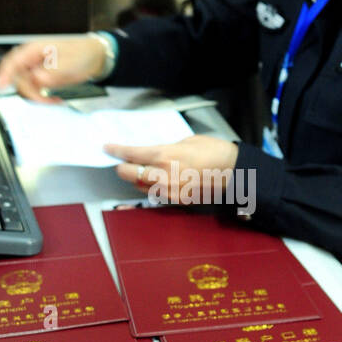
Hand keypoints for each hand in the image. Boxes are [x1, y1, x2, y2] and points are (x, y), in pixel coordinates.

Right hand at [0, 35, 104, 99]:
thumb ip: (53, 70)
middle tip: (41, 98)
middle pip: (18, 78)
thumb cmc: (82, 52)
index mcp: (35, 50)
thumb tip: (38, 78)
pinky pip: (35, 92)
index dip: (5, 73)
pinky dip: (43, 99)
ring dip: (36, 97)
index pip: (13, 61)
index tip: (0, 85)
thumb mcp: (69, 61)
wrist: (93, 58)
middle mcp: (32, 61)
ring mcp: (36, 71)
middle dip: (27, 91)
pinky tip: (54, 100)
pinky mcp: (42, 81)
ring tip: (52, 100)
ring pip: (26, 88)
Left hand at [103, 137, 238, 203]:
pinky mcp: (176, 200)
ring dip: (136, 178)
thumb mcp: (186, 141)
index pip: (131, 154)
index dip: (116, 150)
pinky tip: (155, 179)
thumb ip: (165, 148)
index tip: (108, 148)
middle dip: (123, 167)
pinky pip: (155, 194)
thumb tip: (152, 152)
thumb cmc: (214, 152)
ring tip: (141, 169)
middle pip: (129, 174)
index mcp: (165, 156)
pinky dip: (150, 186)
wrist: (233, 172)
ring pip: (140, 186)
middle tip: (122, 161)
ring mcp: (169, 191)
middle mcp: (164, 176)